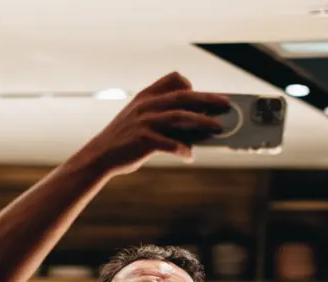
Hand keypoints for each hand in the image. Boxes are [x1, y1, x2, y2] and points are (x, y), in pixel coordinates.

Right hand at [86, 72, 229, 173]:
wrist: (100, 155)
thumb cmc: (126, 140)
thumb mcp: (140, 119)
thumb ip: (163, 117)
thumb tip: (196, 127)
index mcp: (146, 96)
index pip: (172, 79)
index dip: (190, 85)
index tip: (201, 93)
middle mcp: (147, 104)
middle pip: (184, 96)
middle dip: (208, 99)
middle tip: (226, 105)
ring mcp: (145, 121)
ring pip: (181, 117)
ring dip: (203, 122)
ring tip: (218, 129)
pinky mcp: (143, 139)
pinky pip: (170, 143)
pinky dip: (183, 150)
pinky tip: (190, 156)